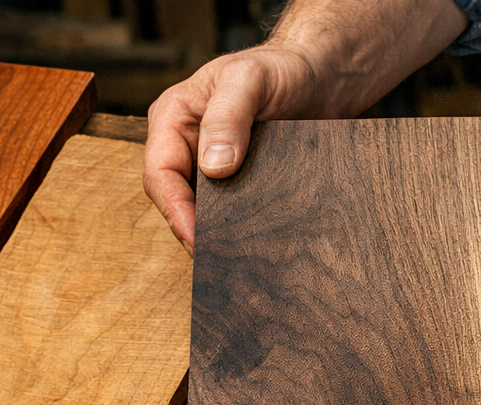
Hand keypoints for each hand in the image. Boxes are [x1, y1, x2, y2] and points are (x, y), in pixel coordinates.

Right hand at [144, 46, 318, 253]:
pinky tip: (254, 243)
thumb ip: (228, 117)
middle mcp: (188, 144)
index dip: (175, 211)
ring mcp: (213, 165)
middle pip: (176, 199)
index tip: (197, 239)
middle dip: (192, 229)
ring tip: (235, 258)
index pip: (159, 174)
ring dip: (215, 233)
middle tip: (218, 260)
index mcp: (174, 118)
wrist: (321, 76)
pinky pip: (231, 209)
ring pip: (202, 209)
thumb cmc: (281, 67)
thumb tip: (213, 167)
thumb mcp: (249, 80)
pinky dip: (238, 227)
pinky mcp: (241, 180)